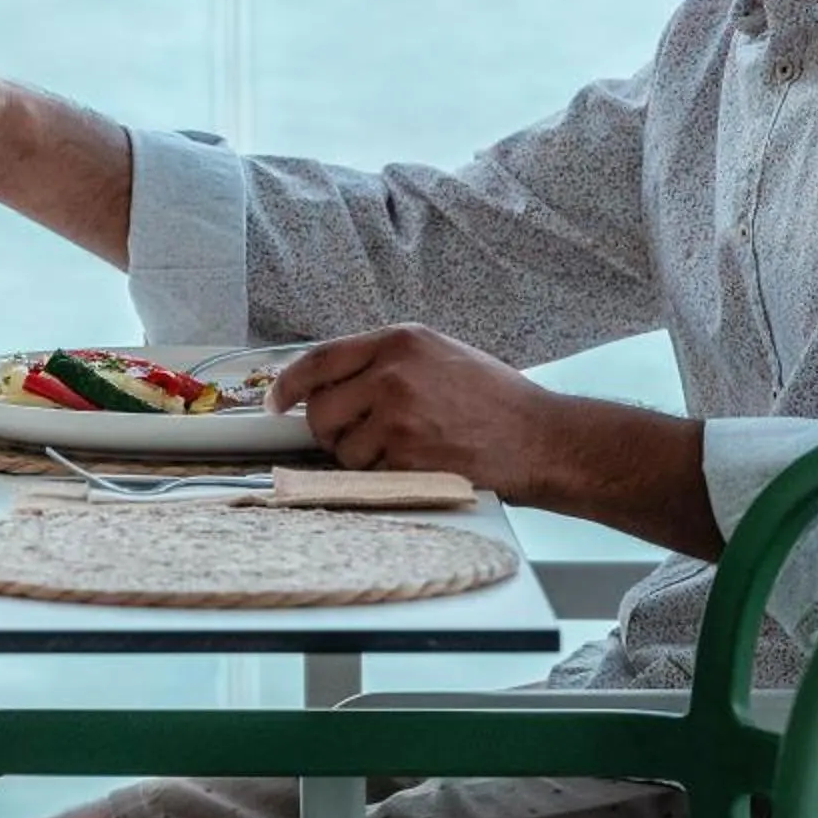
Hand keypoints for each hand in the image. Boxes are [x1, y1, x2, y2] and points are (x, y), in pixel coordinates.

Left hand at [269, 325, 568, 504]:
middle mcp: (393, 373)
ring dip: (360, 459)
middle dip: (327, 431)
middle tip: (352, 438)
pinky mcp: (406, 456)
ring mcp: (398, 416)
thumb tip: (333, 381)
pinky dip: (382, 477)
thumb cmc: (497, 401)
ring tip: (402, 451)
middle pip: (320, 410)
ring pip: (340, 448)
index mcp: (400, 340)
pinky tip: (416, 465)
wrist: (541, 437)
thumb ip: (387, 361)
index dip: (288, 384)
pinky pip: (367, 474)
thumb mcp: (441, 356)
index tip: (277, 400)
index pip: (319, 359)